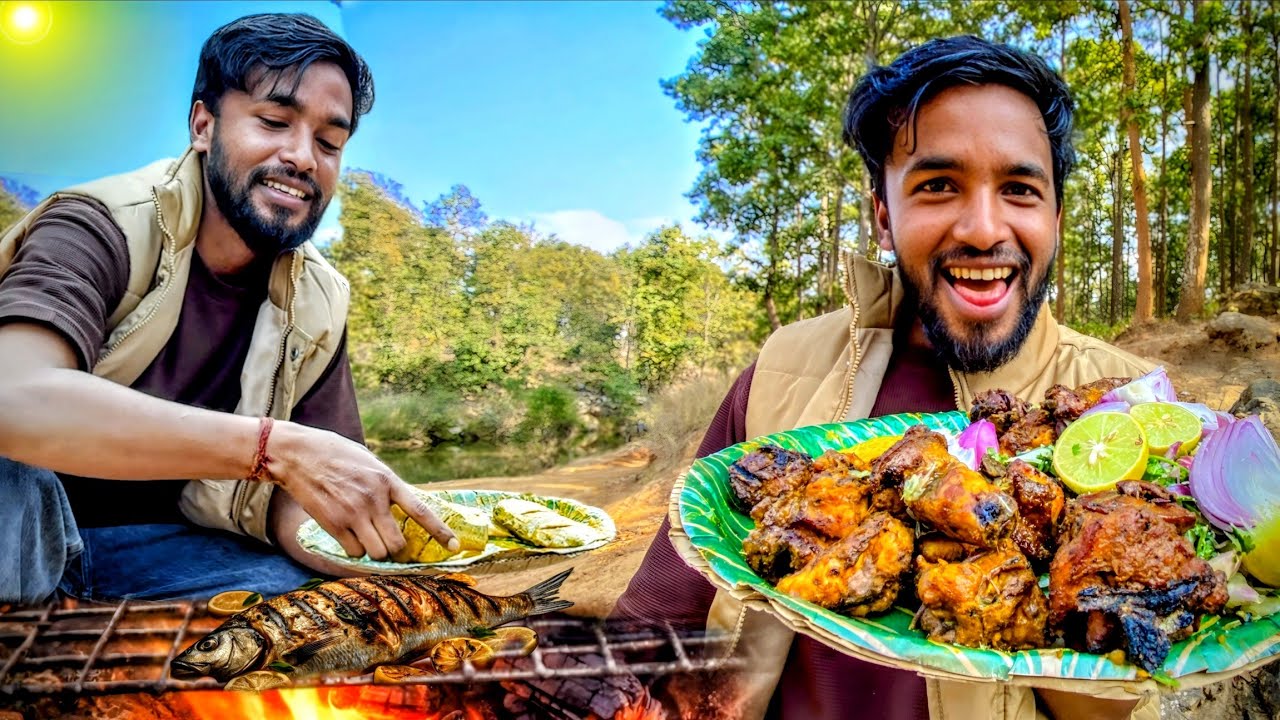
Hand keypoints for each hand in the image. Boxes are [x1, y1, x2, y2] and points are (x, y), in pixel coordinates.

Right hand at [262, 421, 458, 559]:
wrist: (298, 454)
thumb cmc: (335, 454)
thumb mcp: (369, 462)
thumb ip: (386, 484)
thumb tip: (402, 505)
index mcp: (387, 480)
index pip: (421, 511)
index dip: (440, 532)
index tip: (455, 547)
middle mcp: (374, 499)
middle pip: (397, 543)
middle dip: (396, 548)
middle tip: (389, 542)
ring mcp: (353, 513)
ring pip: (377, 552)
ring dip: (375, 550)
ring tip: (366, 536)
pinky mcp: (333, 523)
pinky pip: (354, 552)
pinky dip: (354, 550)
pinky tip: (347, 535)